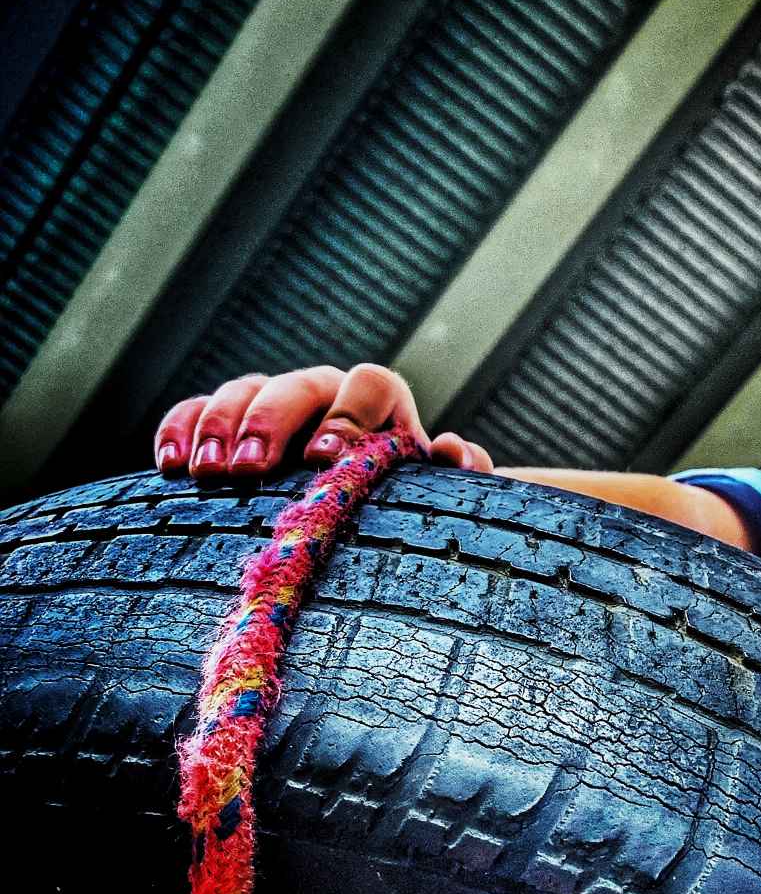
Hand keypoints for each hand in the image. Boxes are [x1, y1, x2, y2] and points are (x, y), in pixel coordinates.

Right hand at [152, 363, 497, 477]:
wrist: (359, 509)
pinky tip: (169, 466)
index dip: (348, 414)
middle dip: (271, 422)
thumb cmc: (399, 502)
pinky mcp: (228, 423)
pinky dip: (178, 430)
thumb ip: (458, 470)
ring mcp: (272, 401)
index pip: (369, 384)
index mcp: (380, 402)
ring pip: (242, 391)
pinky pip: (195, 411)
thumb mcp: (433, 492)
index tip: (325, 458)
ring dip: (220, 429)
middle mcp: (325, 392)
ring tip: (208, 473)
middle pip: (296, 384)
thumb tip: (452, 451)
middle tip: (251, 469)